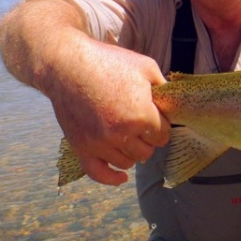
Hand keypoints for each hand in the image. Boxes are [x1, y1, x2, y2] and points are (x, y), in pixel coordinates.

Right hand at [47, 37, 170, 185]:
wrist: (67, 65)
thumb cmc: (109, 62)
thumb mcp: (146, 67)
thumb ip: (163, 89)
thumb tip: (173, 105)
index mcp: (141, 116)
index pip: (163, 135)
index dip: (161, 124)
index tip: (155, 115)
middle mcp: (121, 134)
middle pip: (147, 151)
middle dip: (148, 138)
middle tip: (141, 123)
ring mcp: (99, 144)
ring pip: (127, 162)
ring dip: (131, 151)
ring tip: (128, 135)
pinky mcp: (81, 147)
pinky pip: (98, 173)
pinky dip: (111, 178)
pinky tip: (121, 177)